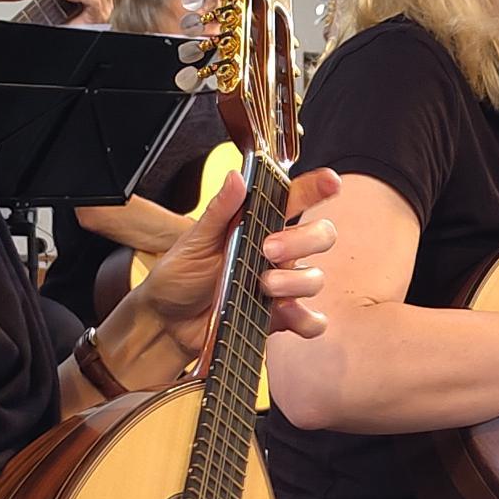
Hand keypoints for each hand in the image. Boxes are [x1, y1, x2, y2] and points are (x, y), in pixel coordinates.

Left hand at [135, 167, 339, 362]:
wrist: (168, 320)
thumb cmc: (182, 274)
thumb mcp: (195, 239)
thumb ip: (220, 210)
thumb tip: (236, 177)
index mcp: (258, 225)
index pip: (294, 200)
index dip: (316, 188)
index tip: (330, 181)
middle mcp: (277, 253)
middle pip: (319, 237)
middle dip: (303, 240)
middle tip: (268, 249)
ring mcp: (281, 286)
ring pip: (316, 279)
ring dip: (295, 281)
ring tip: (263, 285)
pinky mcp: (279, 318)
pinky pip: (312, 321)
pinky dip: (307, 320)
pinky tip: (284, 313)